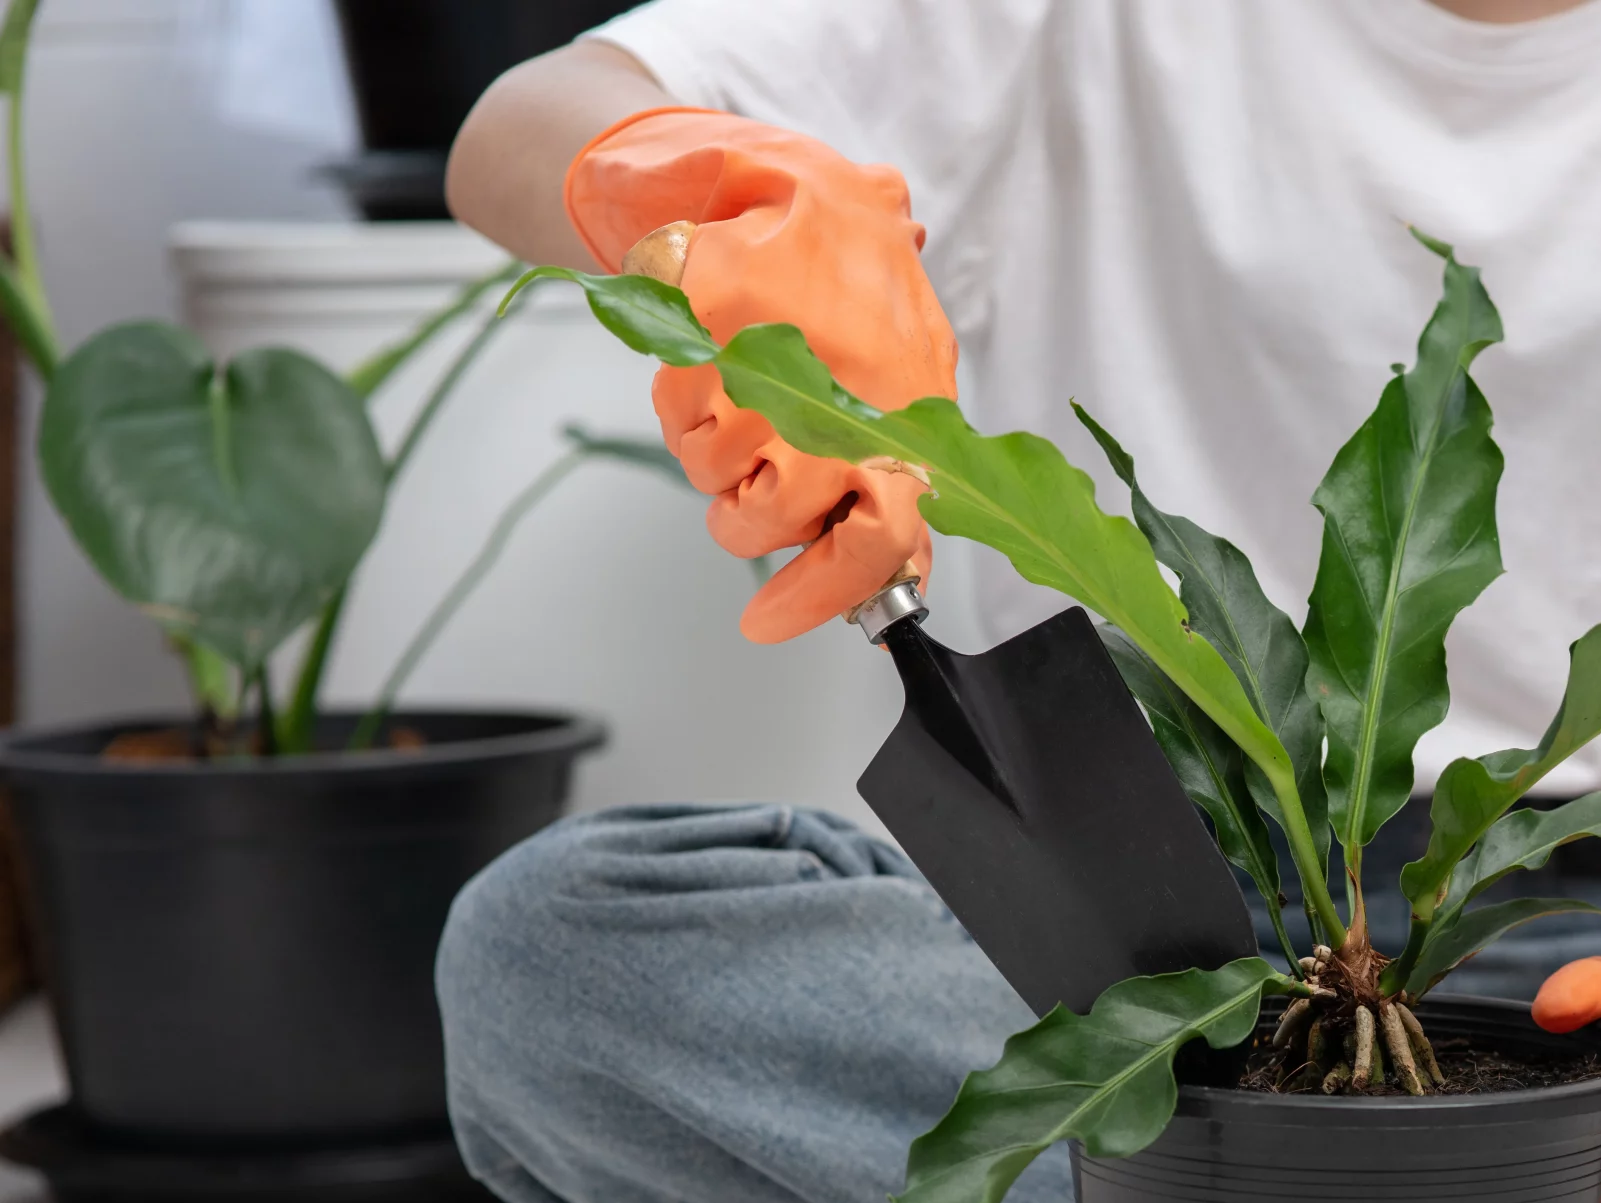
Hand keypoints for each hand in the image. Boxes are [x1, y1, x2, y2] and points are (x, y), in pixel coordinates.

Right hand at [563, 109, 959, 641]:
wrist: (768, 173)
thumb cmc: (848, 272)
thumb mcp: (910, 360)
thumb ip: (913, 466)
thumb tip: (911, 573)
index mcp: (911, 410)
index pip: (880, 540)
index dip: (824, 596)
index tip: (768, 623)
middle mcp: (844, 396)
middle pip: (771, 522)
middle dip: (751, 515)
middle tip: (756, 472)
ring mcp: (768, 367)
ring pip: (714, 480)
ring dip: (717, 454)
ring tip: (742, 388)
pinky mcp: (704, 335)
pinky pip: (678, 425)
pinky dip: (685, 406)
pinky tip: (714, 360)